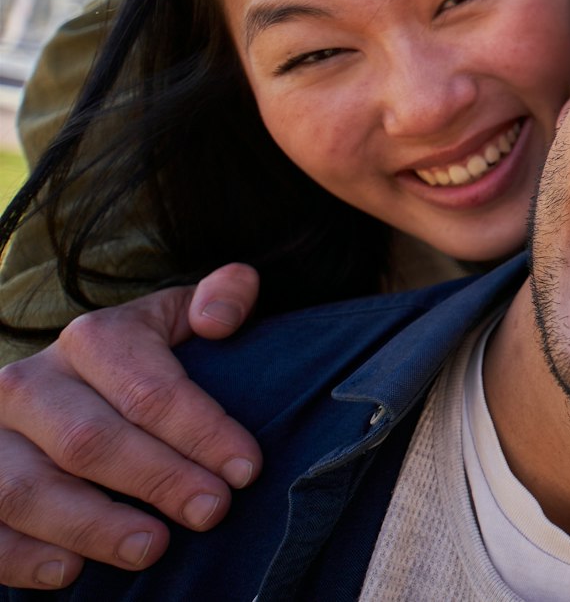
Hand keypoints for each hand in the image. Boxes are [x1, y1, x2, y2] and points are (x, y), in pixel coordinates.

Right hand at [0, 265, 262, 587]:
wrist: (61, 386)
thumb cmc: (140, 362)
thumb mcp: (177, 319)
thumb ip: (222, 298)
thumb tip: (221, 319)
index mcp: (90, 340)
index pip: (148, 389)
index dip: (201, 431)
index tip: (246, 469)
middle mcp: (28, 385)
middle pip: (90, 440)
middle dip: (157, 480)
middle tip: (211, 512)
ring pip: (27, 488)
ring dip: (90, 525)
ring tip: (150, 548)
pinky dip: (20, 556)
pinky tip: (69, 572)